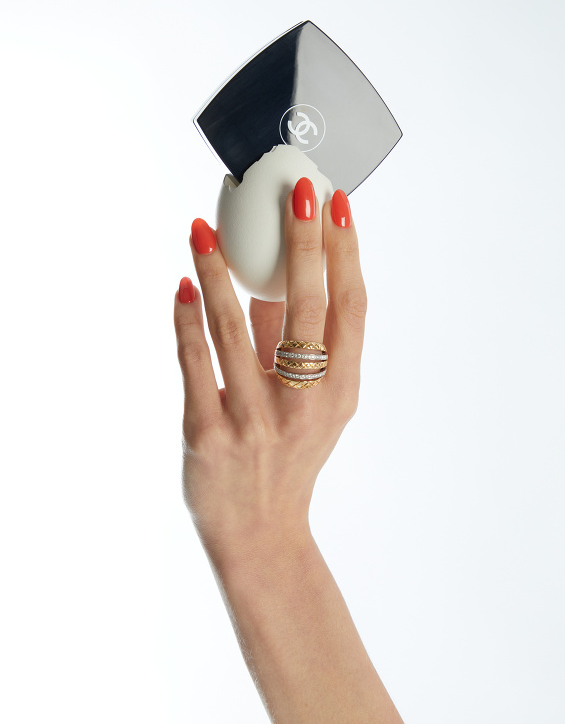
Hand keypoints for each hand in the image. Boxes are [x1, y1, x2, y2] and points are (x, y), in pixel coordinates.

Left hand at [173, 179, 366, 570]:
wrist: (261, 533)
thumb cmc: (291, 456)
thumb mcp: (316, 406)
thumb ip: (297, 344)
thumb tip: (273, 276)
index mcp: (340, 390)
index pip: (351, 307)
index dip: (345, 251)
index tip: (336, 202)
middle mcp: (305, 402)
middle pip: (307, 308)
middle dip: (302, 241)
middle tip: (292, 190)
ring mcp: (256, 419)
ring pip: (235, 328)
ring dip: (219, 271)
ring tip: (203, 227)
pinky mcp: (207, 435)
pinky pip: (195, 364)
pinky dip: (186, 319)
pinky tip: (182, 283)